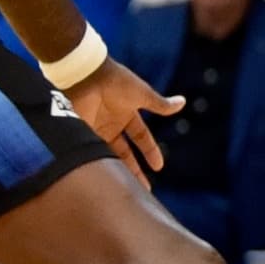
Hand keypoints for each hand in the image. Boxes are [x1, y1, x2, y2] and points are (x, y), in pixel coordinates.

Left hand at [67, 60, 181, 182]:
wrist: (86, 74)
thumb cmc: (116, 81)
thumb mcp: (142, 95)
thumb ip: (160, 104)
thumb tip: (183, 102)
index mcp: (127, 114)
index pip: (141, 137)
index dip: (150, 151)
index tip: (159, 167)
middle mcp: (111, 124)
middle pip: (124, 152)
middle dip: (134, 169)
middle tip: (143, 188)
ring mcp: (96, 130)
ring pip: (108, 156)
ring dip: (116, 171)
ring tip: (125, 189)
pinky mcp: (81, 134)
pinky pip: (90, 154)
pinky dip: (97, 166)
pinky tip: (104, 180)